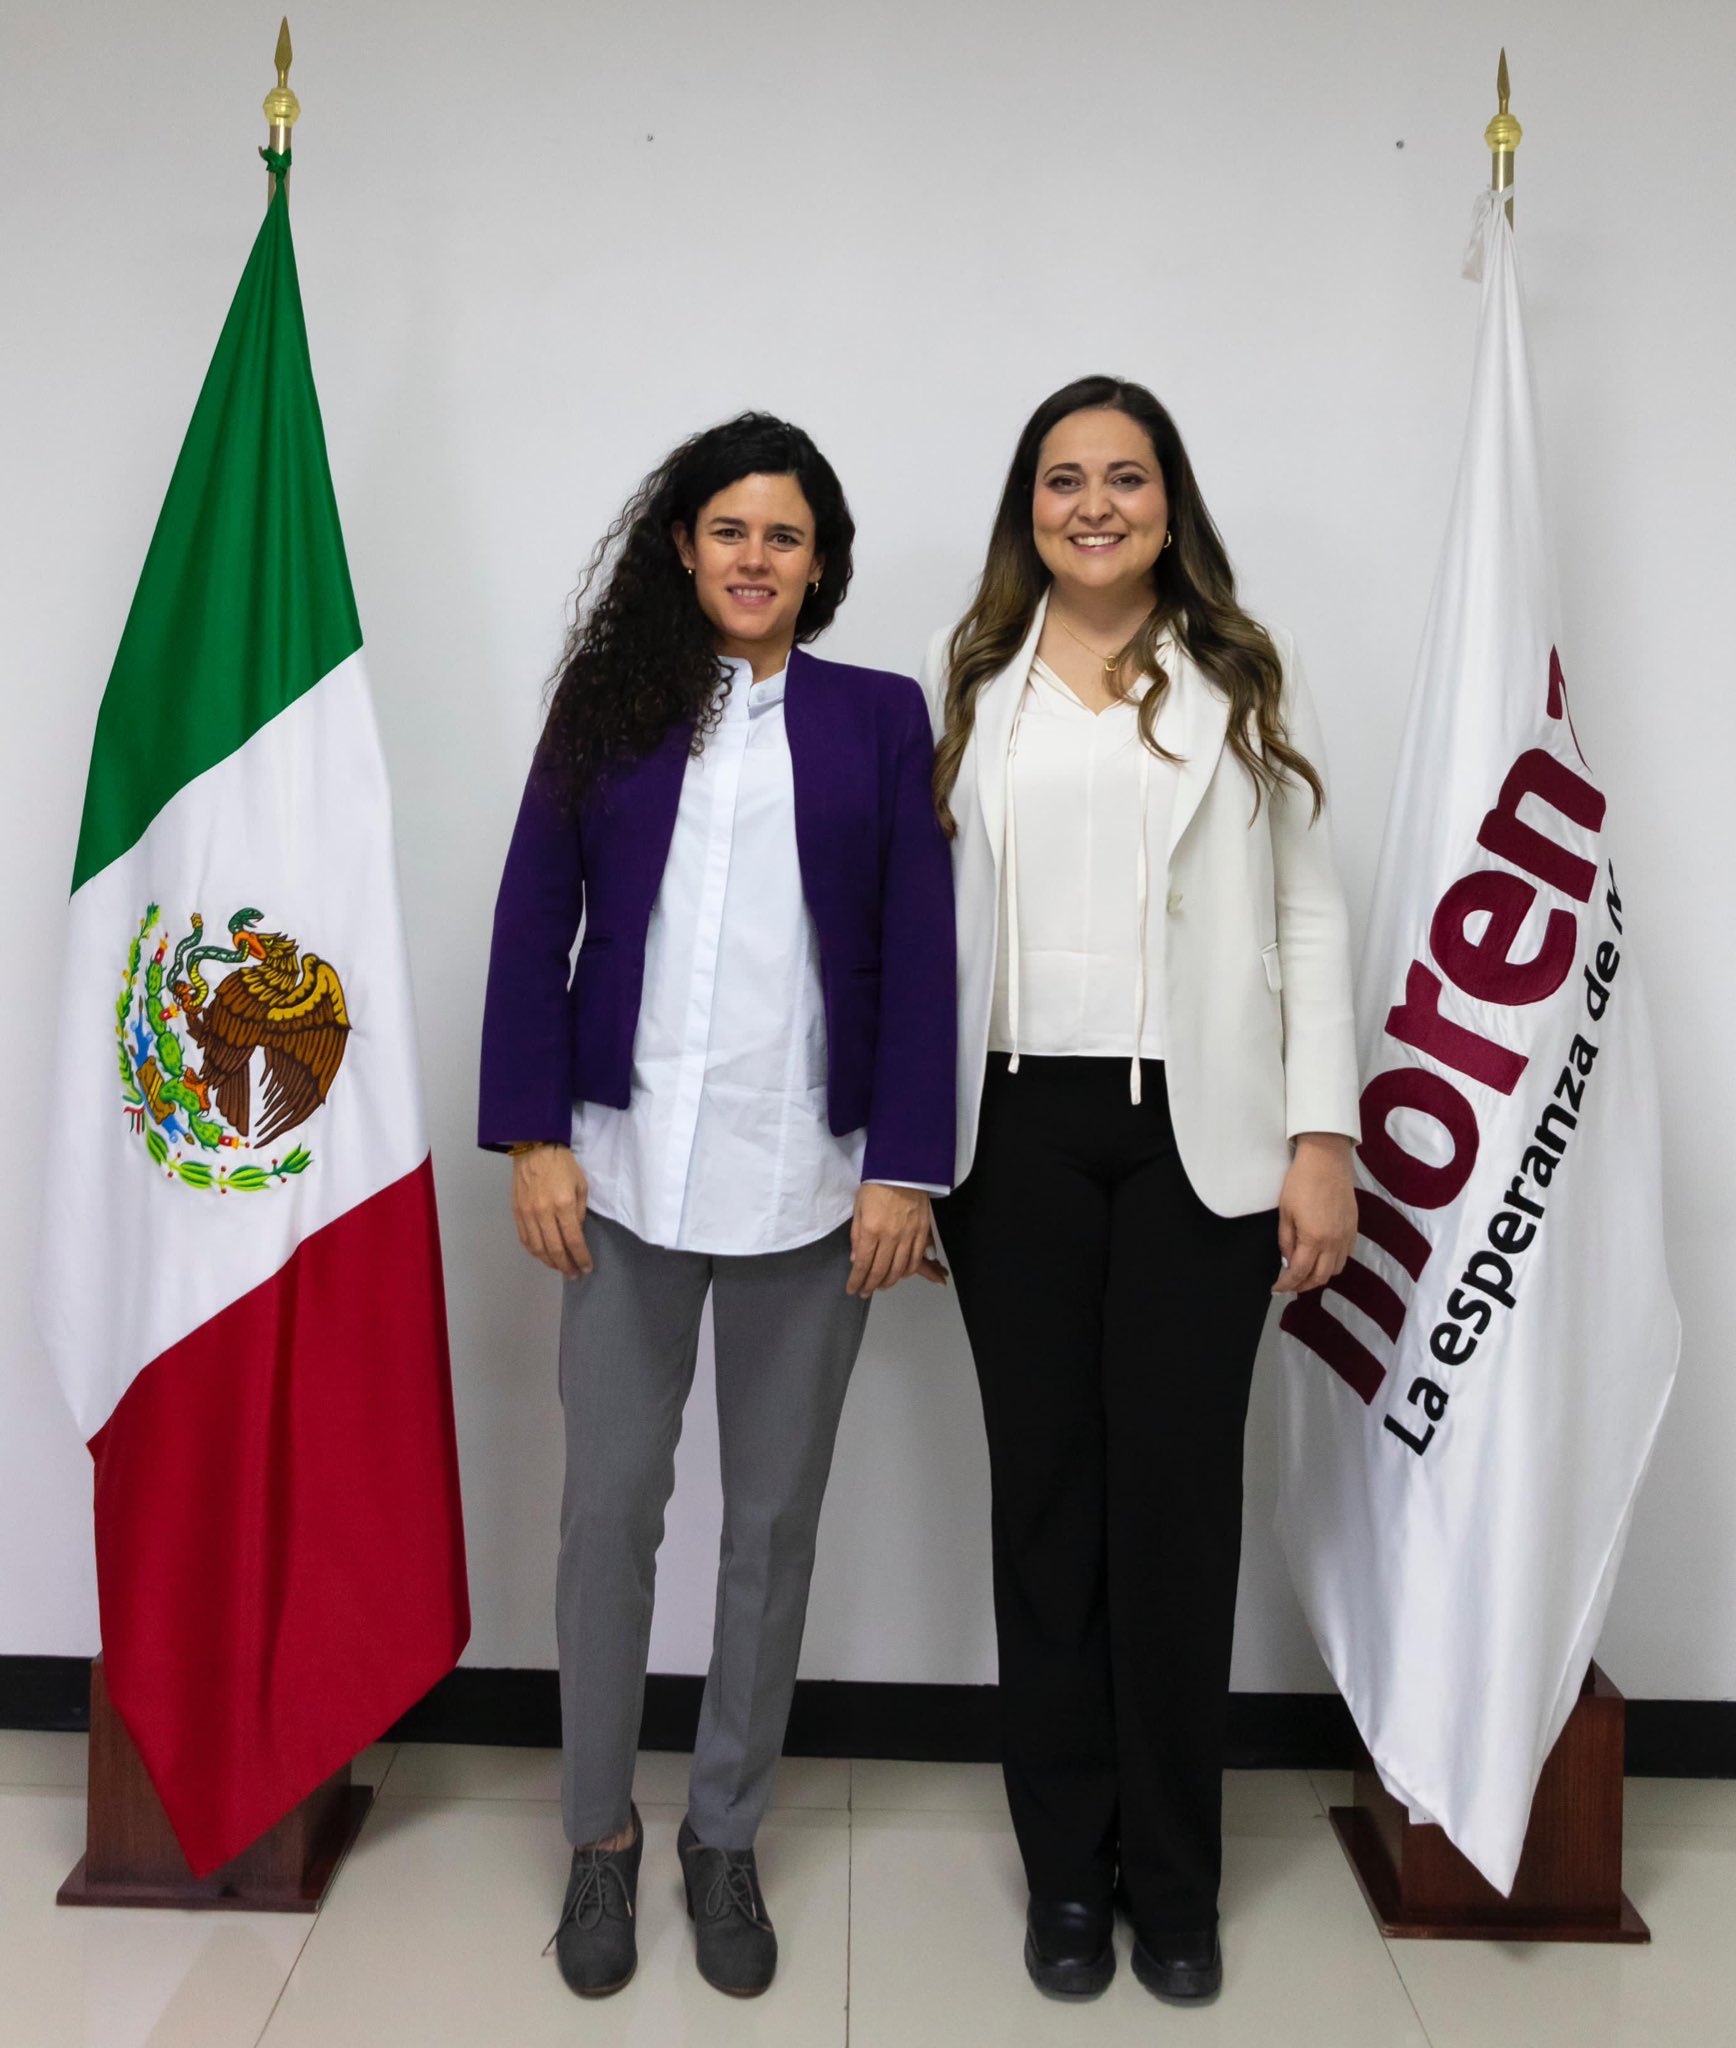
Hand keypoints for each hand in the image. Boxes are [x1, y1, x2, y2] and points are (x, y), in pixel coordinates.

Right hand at [510, 1143, 593, 1277]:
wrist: (534, 1147)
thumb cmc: (562, 1164)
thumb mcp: (580, 1185)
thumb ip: (579, 1212)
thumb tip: (575, 1233)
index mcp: (563, 1205)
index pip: (573, 1240)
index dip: (581, 1258)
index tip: (586, 1268)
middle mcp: (543, 1212)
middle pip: (555, 1249)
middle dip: (566, 1265)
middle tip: (573, 1274)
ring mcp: (527, 1213)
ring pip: (537, 1248)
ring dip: (549, 1262)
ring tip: (560, 1267)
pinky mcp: (516, 1212)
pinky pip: (524, 1239)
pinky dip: (534, 1252)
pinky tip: (543, 1255)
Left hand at [847, 1184, 946, 1296]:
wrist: (903, 1169)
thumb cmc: (877, 1185)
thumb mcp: (859, 1208)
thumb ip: (857, 1236)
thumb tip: (857, 1260)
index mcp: (871, 1230)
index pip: (863, 1265)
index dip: (857, 1281)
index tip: (852, 1289)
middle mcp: (890, 1236)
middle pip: (881, 1271)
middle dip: (871, 1285)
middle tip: (865, 1292)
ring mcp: (908, 1235)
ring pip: (899, 1269)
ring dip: (889, 1281)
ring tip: (881, 1285)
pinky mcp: (922, 1231)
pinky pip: (916, 1258)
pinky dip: (908, 1271)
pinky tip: (901, 1274)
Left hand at [1273, 1133, 1356, 1295]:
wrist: (1327, 1161)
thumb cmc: (1300, 1183)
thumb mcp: (1285, 1212)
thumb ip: (1286, 1240)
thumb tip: (1288, 1261)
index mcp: (1314, 1239)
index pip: (1300, 1272)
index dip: (1287, 1284)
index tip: (1277, 1288)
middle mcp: (1334, 1242)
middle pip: (1321, 1277)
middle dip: (1303, 1285)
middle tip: (1290, 1284)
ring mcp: (1347, 1236)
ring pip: (1336, 1269)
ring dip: (1320, 1275)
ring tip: (1305, 1271)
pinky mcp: (1354, 1228)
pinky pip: (1346, 1255)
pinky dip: (1333, 1263)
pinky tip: (1322, 1256)